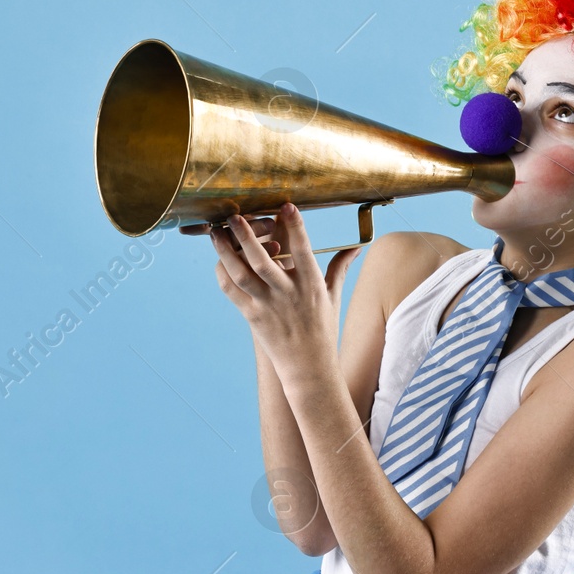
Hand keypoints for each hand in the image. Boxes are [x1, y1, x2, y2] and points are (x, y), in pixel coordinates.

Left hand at [206, 204, 361, 381]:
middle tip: (235, 215)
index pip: (303, 250)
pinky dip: (222, 274)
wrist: (309, 368)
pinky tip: (219, 260)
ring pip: (241, 274)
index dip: (295, 226)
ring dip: (226, 251)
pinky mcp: (252, 317)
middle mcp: (288, 294)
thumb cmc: (323, 329)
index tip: (286, 205)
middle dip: (247, 235)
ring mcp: (268, 306)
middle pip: (263, 261)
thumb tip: (357, 246)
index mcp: (311, 285)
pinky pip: (232, 292)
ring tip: (216, 233)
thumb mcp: (333, 296)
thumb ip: (339, 267)